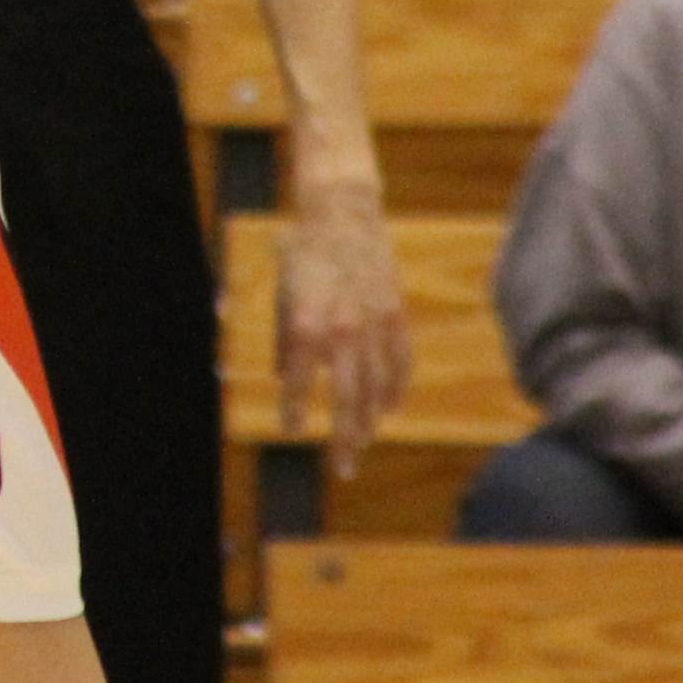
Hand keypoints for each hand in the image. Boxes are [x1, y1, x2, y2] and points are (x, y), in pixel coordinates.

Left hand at [271, 196, 416, 480]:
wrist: (344, 213)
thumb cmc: (303, 250)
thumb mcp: (281, 289)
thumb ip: (283, 335)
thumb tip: (285, 375)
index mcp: (309, 321)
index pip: (302, 380)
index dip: (297, 409)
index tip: (292, 432)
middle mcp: (344, 329)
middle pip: (349, 398)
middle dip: (345, 437)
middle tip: (342, 469)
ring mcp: (376, 324)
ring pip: (378, 387)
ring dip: (370, 421)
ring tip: (361, 444)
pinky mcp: (397, 316)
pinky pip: (400, 363)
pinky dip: (396, 389)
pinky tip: (388, 409)